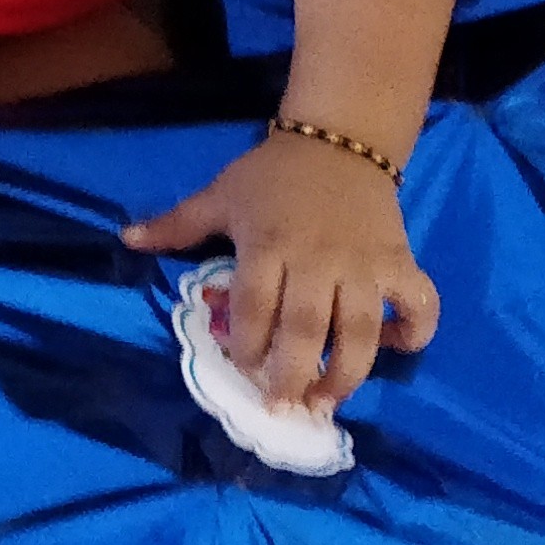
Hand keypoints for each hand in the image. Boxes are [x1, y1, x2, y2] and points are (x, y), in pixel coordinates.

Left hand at [123, 132, 438, 408]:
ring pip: (361, 328)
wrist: (342, 138)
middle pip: (307, 326)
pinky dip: (414, 332)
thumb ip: (177, 224)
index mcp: (269, 243)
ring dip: (347, 372)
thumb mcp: (221, 193)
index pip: (256, 305)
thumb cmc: (274, 174)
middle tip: (283, 406)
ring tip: (327, 401)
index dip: (248, 346)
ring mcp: (364, 263)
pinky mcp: (401, 261)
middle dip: (294, 374)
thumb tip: (125, 238)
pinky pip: (419, 304)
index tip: (243, 371)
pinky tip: (395, 348)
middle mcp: (318, 259)